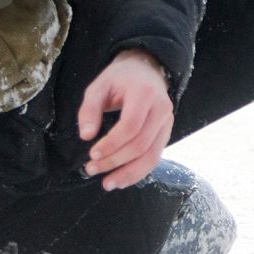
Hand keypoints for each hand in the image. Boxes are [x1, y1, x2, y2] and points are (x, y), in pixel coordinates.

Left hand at [77, 49, 172, 190]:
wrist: (146, 70)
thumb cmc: (119, 79)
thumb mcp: (99, 86)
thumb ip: (90, 109)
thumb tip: (86, 136)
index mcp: (144, 93)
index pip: (131, 125)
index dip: (112, 143)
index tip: (92, 154)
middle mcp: (161, 108)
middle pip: (140, 144)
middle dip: (115, 161)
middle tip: (91, 169)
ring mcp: (167, 122)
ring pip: (151, 156)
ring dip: (128, 173)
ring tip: (106, 183)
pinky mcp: (166, 133)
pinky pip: (155, 157)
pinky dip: (138, 172)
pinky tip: (121, 179)